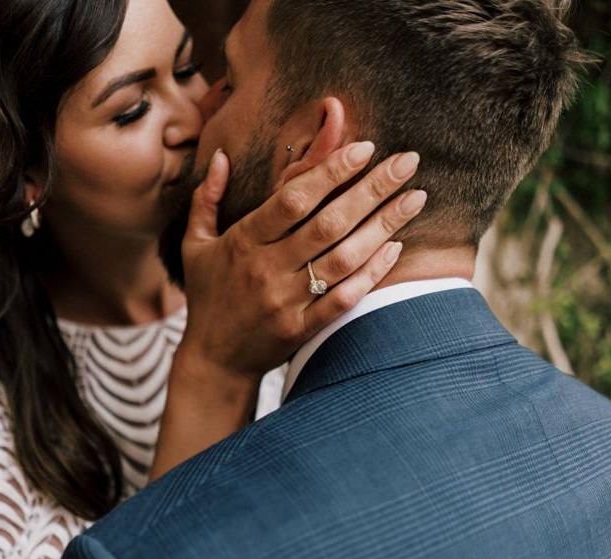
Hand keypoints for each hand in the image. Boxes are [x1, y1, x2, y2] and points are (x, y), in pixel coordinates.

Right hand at [177, 141, 425, 382]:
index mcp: (243, 242)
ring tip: (415, 198)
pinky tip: (395, 248)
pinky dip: (371, 274)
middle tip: (408, 162)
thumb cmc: (208, 295)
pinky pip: (343, 299)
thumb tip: (219, 156)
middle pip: (327, 223)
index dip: (330, 172)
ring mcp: (286, 302)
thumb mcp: (195, 244)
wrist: (213, 359)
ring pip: (342, 259)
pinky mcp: (301, 329)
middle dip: (372, 189)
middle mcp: (266, 269)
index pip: (292, 199)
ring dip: (382, 226)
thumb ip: (206, 199)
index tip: (365, 148)